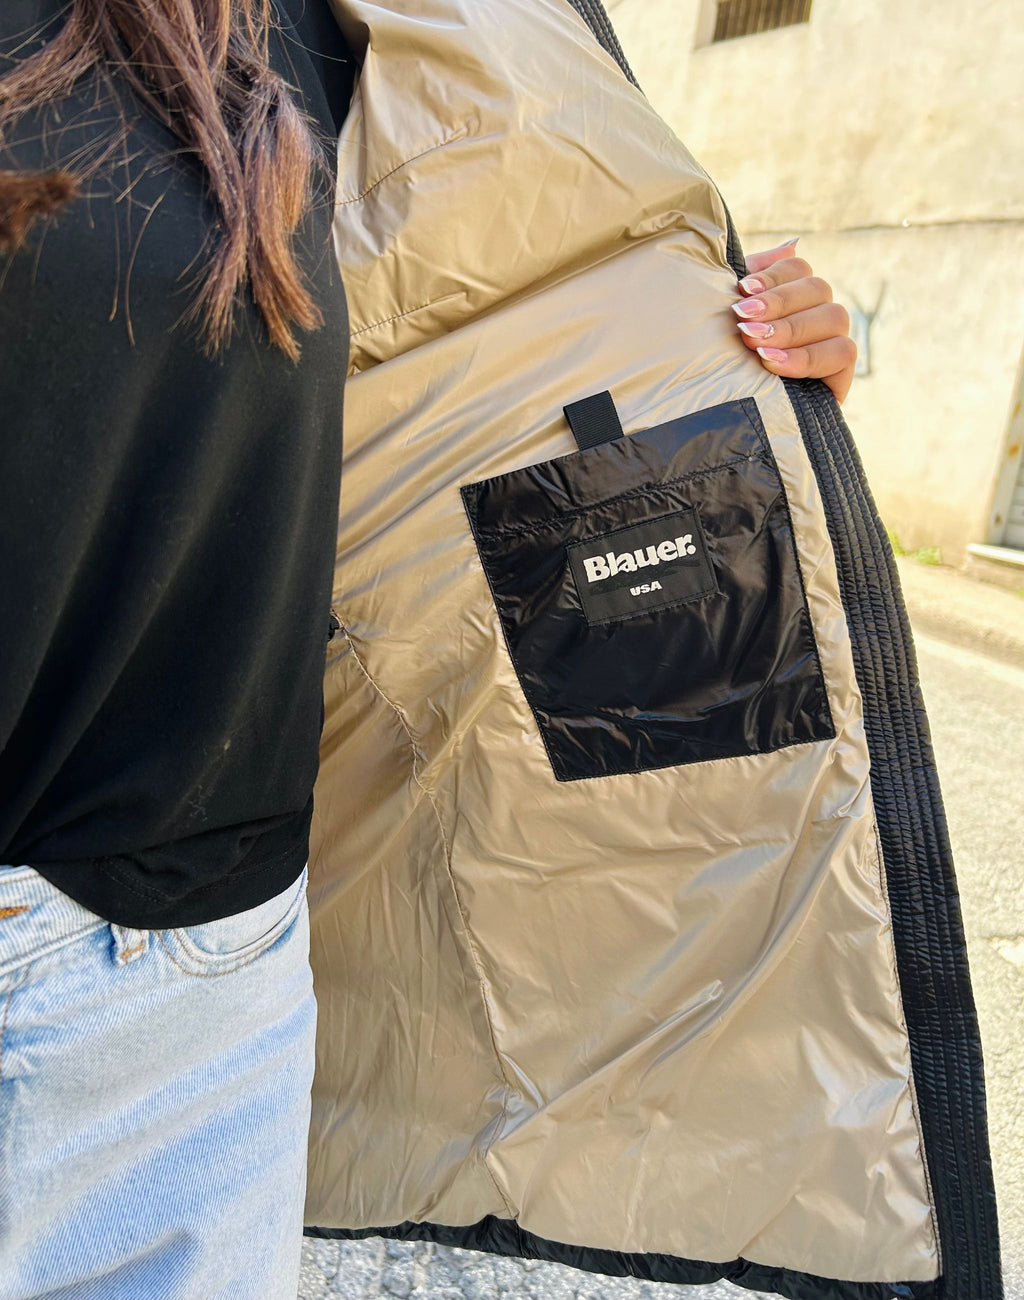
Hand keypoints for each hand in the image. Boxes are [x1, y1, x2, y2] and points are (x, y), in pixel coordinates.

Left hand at [732, 240, 856, 403]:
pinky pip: (842, 353)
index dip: (773, 275)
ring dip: (791, 328)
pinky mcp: (840, 375)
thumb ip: (751, 280)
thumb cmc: (718, 362)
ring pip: (834, 316)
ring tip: (755, 344)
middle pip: (817, 287)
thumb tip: (791, 244)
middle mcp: (816, 314)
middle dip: (778, 302)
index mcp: (790, 295)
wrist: (719, 420)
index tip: (742, 289)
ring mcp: (832, 342)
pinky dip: (805, 357)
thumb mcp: (727, 320)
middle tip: (742, 319)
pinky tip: (773, 363)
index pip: (798, 267)